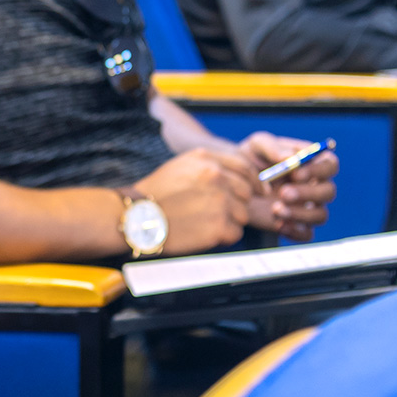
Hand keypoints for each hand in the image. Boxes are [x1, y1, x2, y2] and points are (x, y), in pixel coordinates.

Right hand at [133, 148, 256, 253]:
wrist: (136, 217)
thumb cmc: (156, 194)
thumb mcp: (182, 166)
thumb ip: (211, 166)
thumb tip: (244, 179)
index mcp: (206, 159)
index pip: (245, 168)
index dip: (255, 182)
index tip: (259, 191)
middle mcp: (215, 177)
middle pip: (246, 193)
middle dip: (236, 204)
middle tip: (215, 212)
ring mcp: (218, 201)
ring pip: (243, 214)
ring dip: (229, 221)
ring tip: (204, 222)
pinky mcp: (218, 226)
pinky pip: (235, 233)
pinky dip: (223, 236)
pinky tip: (203, 233)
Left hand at [234, 132, 338, 241]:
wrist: (233, 186)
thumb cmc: (250, 160)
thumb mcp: (256, 146)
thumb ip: (272, 147)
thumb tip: (290, 157)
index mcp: (312, 162)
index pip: (330, 164)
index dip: (318, 170)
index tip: (295, 174)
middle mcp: (315, 185)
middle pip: (328, 191)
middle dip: (308, 193)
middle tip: (283, 193)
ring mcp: (307, 207)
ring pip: (320, 215)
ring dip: (301, 214)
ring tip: (275, 209)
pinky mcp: (296, 225)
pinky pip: (307, 234)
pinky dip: (295, 232)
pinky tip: (278, 225)